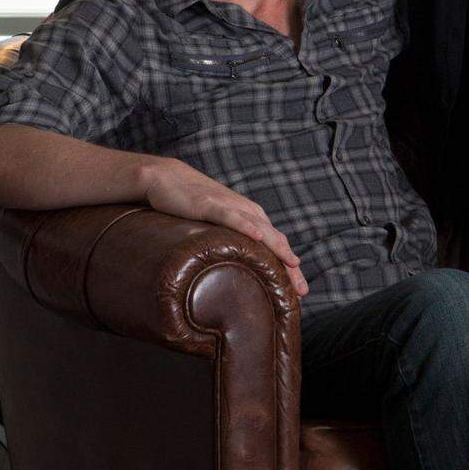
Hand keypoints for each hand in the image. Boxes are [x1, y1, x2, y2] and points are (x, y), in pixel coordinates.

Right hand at [142, 157, 308, 296]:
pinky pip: (232, 217)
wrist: (165, 177)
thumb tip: (236, 272)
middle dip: (290, 266)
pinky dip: (247, 226)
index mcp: (250, 217)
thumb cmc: (191, 204)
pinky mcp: (210, 205)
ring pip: (260, 229)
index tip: (300, 292)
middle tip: (303, 291)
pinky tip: (259, 236)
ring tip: (293, 266)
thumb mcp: (216, 227)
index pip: (276, 245)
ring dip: (278, 248)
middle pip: (275, 240)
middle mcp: (246, 211)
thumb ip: (229, 243)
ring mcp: (230, 207)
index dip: (290, 268)